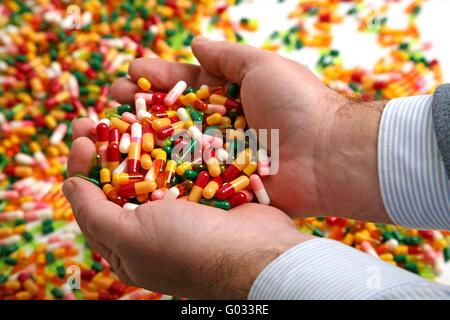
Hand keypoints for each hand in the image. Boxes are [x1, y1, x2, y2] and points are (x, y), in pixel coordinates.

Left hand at [64, 119, 311, 298]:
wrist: (253, 251)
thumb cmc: (185, 249)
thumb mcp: (129, 238)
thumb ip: (93, 213)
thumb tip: (67, 186)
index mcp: (127, 241)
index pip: (92, 202)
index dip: (82, 169)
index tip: (81, 140)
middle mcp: (151, 222)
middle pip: (119, 178)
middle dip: (104, 147)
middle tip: (94, 119)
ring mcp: (179, 202)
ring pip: (149, 163)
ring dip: (134, 137)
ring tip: (122, 108)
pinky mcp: (202, 186)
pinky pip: (180, 158)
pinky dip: (168, 138)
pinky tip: (159, 116)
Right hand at [112, 37, 390, 223]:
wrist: (326, 156)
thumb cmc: (298, 105)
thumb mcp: (262, 66)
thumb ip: (227, 56)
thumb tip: (194, 41)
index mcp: (229, 97)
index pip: (184, 85)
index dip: (156, 79)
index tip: (129, 73)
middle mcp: (220, 128)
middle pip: (171, 117)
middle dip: (139, 109)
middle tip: (108, 103)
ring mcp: (219, 159)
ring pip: (171, 148)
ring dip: (139, 141)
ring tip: (105, 134)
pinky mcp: (222, 187)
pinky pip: (185, 179)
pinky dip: (158, 174)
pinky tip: (129, 170)